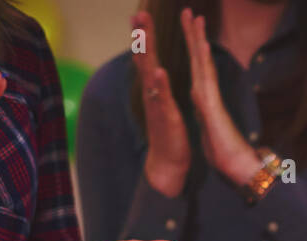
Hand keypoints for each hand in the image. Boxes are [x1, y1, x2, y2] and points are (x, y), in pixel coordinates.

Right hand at [132, 11, 191, 197]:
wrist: (168, 161)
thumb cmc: (168, 132)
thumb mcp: (163, 103)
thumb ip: (157, 85)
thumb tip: (152, 68)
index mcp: (155, 88)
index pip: (149, 56)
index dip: (146, 36)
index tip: (142, 14)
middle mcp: (151, 92)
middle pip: (145, 59)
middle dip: (142, 36)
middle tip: (138, 13)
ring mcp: (156, 103)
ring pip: (149, 74)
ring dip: (146, 54)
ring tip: (143, 34)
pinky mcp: (165, 116)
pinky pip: (161, 98)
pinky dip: (160, 84)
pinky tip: (159, 70)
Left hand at [181, 8, 259, 185]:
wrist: (236, 166)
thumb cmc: (224, 151)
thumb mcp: (209, 127)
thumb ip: (207, 114)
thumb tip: (205, 108)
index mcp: (203, 97)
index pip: (197, 66)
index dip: (193, 46)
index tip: (189, 27)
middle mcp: (207, 93)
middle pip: (200, 58)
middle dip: (194, 34)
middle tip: (189, 11)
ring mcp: (210, 98)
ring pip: (203, 64)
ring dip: (199, 40)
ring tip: (195, 19)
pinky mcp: (212, 107)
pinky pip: (206, 80)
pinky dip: (205, 62)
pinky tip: (203, 47)